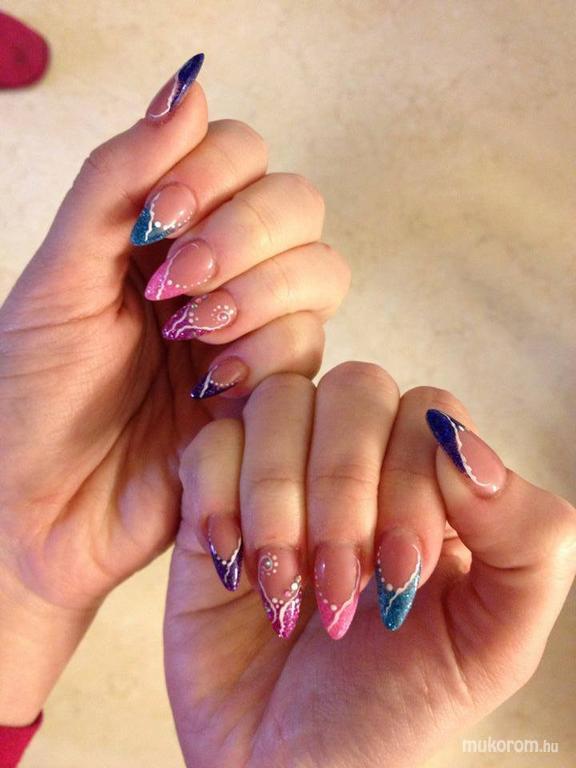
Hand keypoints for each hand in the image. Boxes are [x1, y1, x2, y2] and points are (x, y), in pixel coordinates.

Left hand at [0, 55, 349, 723]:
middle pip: (299, 205)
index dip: (218, 172)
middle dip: (247, 234)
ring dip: (263, 293)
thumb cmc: (32, 391)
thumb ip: (121, 179)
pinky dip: (268, 356)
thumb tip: (189, 84)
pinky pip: (311, 351)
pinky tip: (212, 390)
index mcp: (168, 232)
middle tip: (178, 283)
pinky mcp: (272, 393)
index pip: (240, 155)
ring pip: (321, 273)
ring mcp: (252, 332)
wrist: (37, 504)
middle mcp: (221, 273)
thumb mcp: (62, 272)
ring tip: (194, 337)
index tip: (162, 219)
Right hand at [164, 363, 575, 767]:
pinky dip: (219, 498)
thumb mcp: (492, 643)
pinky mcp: (214, 496)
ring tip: (286, 583)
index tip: (399, 574)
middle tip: (342, 583)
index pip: (427, 412)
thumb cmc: (393, 710)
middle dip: (344, 489)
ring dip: (279, 497)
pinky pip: (211, 442)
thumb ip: (528, 540)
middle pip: (354, 389)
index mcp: (432, 485)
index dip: (411, 479)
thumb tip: (466, 450)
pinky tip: (235, 567)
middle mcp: (358, 464)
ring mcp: (282, 473)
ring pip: (279, 403)